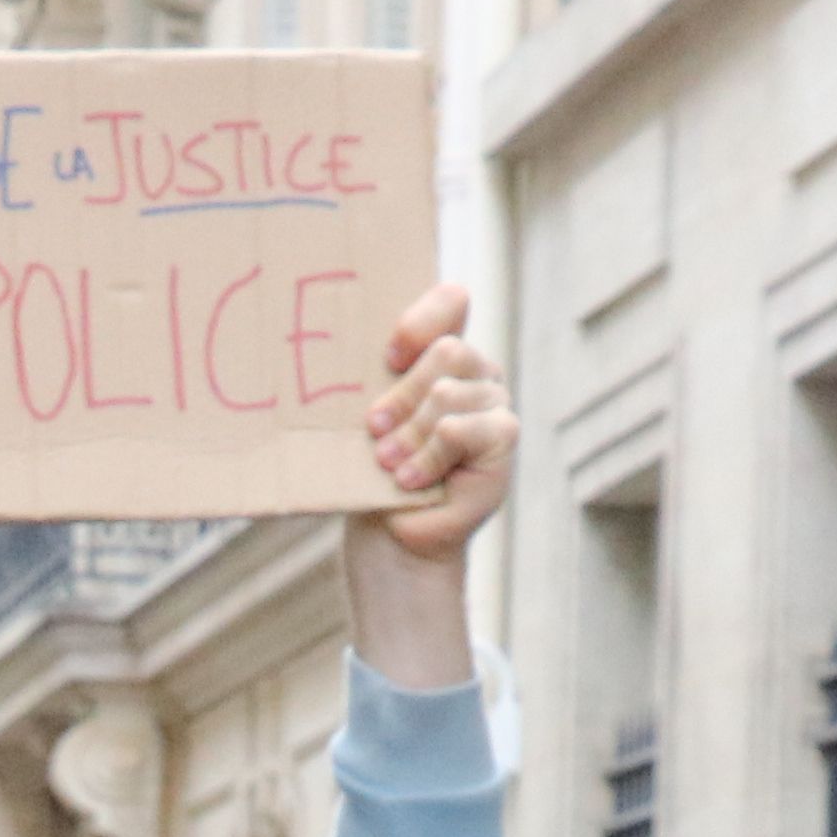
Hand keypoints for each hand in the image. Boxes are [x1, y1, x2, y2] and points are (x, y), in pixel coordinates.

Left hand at [338, 286, 514, 690]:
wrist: (391, 535)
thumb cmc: (373, 468)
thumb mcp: (370, 413)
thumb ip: (376, 373)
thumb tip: (334, 330)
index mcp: (445, 352)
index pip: (450, 301)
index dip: (419, 320)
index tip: (387, 355)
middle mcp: (478, 372)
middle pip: (446, 351)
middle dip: (401, 394)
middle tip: (374, 431)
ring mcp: (496, 405)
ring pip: (448, 392)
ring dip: (410, 432)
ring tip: (389, 462)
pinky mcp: (503, 441)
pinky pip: (458, 428)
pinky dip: (427, 456)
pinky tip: (410, 481)